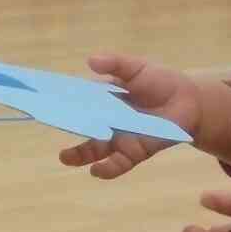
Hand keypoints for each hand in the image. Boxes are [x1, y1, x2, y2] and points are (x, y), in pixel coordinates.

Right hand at [57, 53, 224, 177]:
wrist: (189, 100)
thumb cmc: (160, 81)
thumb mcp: (136, 67)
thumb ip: (115, 64)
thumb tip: (90, 61)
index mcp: (103, 98)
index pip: (77, 101)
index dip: (60, 101)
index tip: (42, 100)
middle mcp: (107, 120)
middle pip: (81, 127)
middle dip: (64, 128)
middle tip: (46, 126)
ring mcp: (120, 137)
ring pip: (95, 149)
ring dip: (79, 155)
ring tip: (64, 158)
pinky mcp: (136, 151)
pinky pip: (119, 163)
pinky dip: (107, 168)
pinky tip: (96, 171)